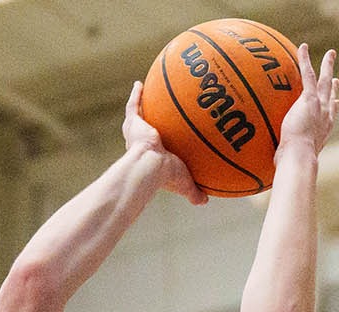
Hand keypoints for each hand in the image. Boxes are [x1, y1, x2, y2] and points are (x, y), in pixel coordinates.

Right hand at [123, 82, 207, 205]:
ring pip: (138, 115)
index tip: (165, 140)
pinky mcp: (133, 123)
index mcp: (153, 156)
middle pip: (146, 129)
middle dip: (149, 123)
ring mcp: (136, 131)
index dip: (160, 144)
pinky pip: (134, 105)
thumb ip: (194, 192)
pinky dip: (136, 94)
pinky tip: (139, 84)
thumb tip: (205, 202)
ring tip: (146, 92)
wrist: (148, 167)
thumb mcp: (184, 184)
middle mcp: (142, 143)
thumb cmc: (166, 177)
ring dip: (141, 105)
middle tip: (158, 114)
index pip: (157, 148)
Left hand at [277, 45, 338, 157]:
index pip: (331, 116)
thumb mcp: (291, 160)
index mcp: (324, 130)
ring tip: (331, 54)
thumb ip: (285, 157)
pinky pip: (308, 74)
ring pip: (325, 81)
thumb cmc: (294, 163)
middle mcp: (326, 116)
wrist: (299, 157)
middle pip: (331, 96)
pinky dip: (305, 60)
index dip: (334, 107)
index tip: (337, 102)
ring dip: (328, 66)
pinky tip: (303, 47)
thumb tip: (275, 165)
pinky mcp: (309, 99)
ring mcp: (320, 106)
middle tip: (337, 78)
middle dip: (334, 86)